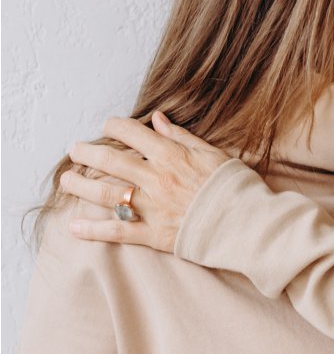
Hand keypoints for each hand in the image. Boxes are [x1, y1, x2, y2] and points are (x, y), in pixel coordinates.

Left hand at [62, 112, 229, 250]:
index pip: (133, 133)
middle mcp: (156, 179)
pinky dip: (93, 230)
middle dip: (88, 153)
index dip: (115, 127)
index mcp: (171, 155)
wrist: (247, 224)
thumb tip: (158, 119)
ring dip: (81, 185)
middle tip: (74, 149)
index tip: (107, 126)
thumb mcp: (212, 153)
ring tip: (66, 180)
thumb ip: (181, 136)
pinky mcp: (153, 234)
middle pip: (111, 161)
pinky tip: (74, 226)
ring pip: (106, 193)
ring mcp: (152, 207)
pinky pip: (117, 231)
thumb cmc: (234, 187)